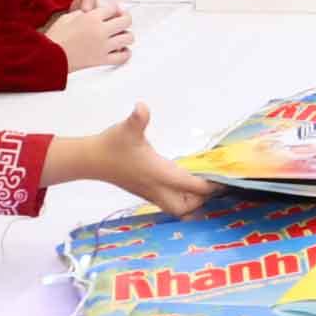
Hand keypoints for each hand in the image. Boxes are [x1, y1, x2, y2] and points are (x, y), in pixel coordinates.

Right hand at [44, 0, 133, 73]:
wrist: (49, 57)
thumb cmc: (55, 37)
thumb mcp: (68, 16)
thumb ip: (85, 13)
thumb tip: (94, 13)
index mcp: (91, 18)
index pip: (113, 8)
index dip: (113, 9)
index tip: (112, 11)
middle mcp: (101, 31)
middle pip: (126, 20)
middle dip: (125, 18)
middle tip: (121, 20)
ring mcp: (103, 46)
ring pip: (128, 38)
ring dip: (126, 35)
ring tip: (120, 35)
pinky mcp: (102, 60)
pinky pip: (122, 56)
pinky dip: (125, 52)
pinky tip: (121, 49)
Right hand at [55, 102, 211, 214]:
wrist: (90, 159)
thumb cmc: (111, 144)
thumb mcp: (127, 128)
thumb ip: (137, 118)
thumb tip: (141, 107)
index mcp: (158, 174)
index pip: (190, 186)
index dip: (210, 185)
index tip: (225, 179)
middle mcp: (156, 188)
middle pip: (185, 208)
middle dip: (201, 200)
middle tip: (211, 184)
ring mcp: (150, 193)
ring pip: (176, 208)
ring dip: (190, 202)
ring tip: (200, 185)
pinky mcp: (145, 192)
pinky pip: (168, 202)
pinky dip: (180, 198)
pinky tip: (184, 183)